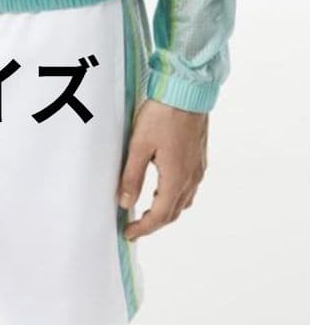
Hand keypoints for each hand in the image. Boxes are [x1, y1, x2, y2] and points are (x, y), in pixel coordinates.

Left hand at [117, 99, 207, 239]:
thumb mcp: (139, 145)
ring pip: (184, 200)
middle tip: (135, 226)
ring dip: (166, 210)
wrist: (187, 92)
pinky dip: (175, 196)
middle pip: (174, 212)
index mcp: (176, 178)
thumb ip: (132, 176)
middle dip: (154, 222)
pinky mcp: (199, 157)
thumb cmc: (162, 115)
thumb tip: (125, 202)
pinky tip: (163, 187)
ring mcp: (198, 168)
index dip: (144, 228)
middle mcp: (191, 177)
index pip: (161, 215)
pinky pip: (189, 187)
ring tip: (146, 209)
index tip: (129, 233)